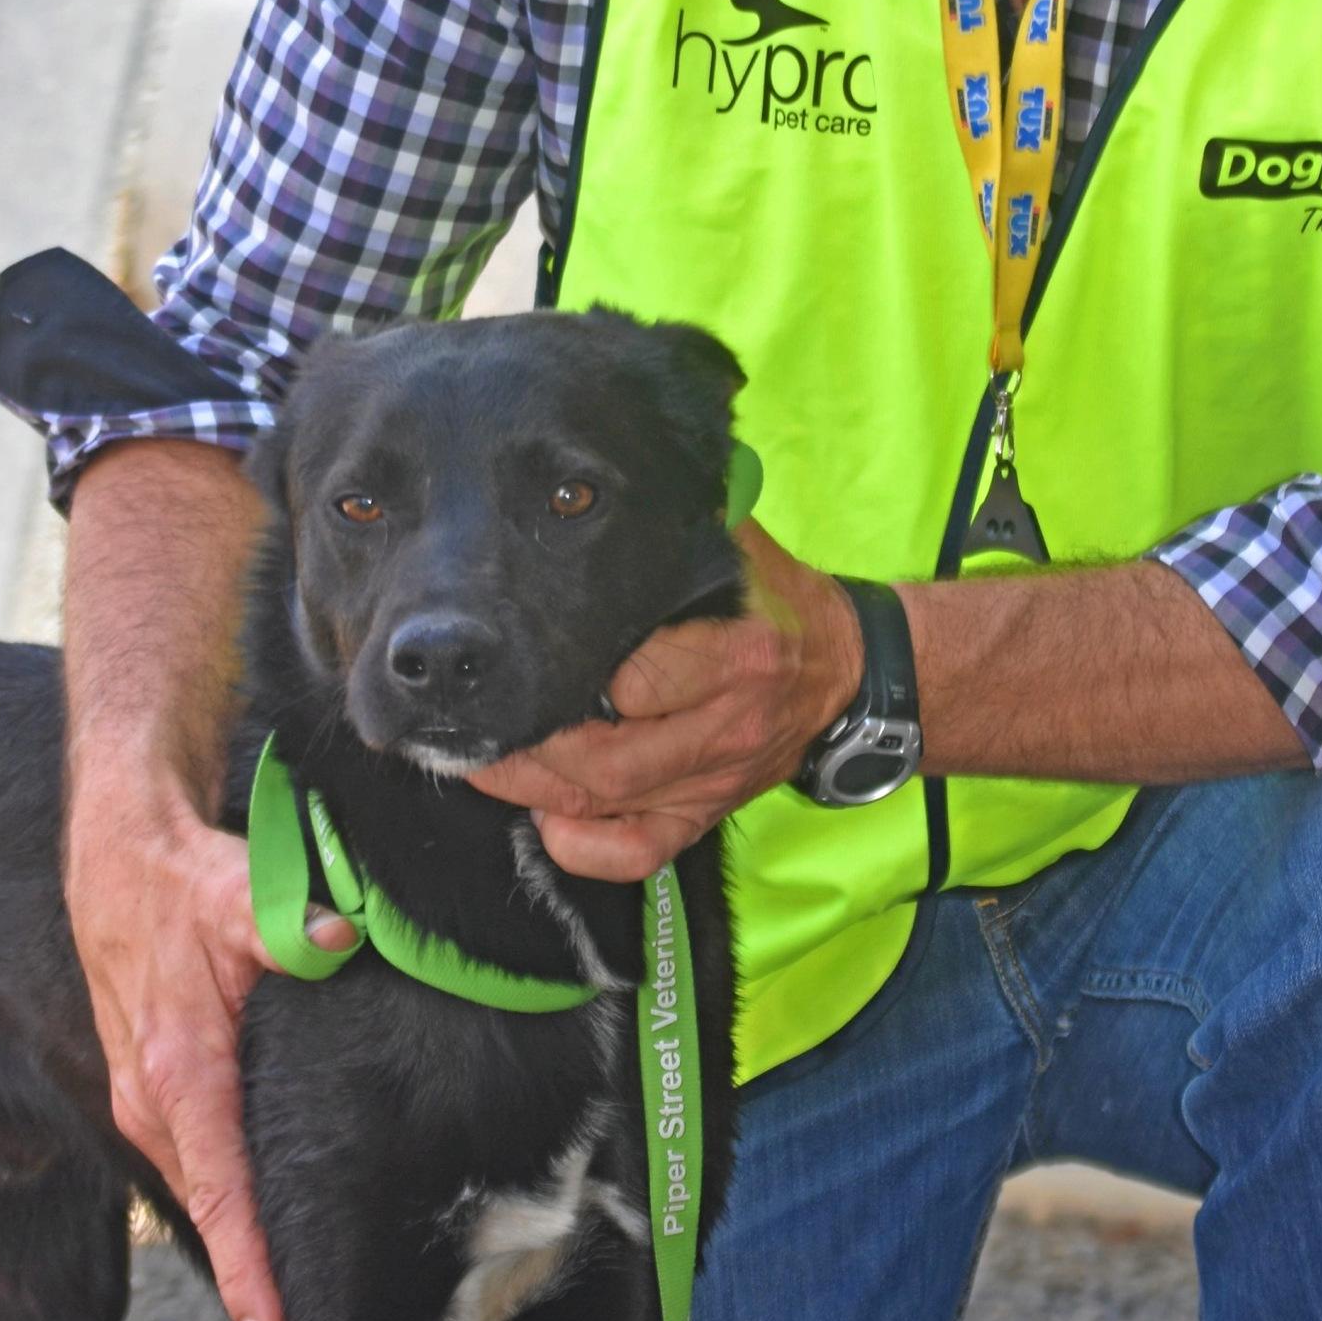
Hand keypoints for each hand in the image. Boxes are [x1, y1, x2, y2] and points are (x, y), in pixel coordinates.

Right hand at [64, 773, 354, 1320]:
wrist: (119, 854)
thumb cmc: (179, 881)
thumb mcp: (236, 895)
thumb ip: (290, 925)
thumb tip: (340, 939)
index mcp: (175, 1072)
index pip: (218, 1190)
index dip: (245, 1265)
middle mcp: (151, 1102)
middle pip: (209, 1209)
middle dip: (250, 1275)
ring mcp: (144, 1100)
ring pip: (198, 1188)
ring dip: (236, 1239)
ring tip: (289, 1302)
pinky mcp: (148, 1090)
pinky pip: (192, 1161)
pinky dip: (223, 1198)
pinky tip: (262, 1219)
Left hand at [469, 525, 867, 878]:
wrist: (847, 675)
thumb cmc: (778, 605)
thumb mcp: (746, 551)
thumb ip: (689, 520)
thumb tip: (622, 468)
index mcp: (737, 655)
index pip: (641, 678)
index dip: (577, 672)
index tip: (525, 653)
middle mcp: (726, 726)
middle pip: (609, 757)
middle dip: (530, 746)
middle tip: (475, 722)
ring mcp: (714, 780)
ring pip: (610, 805)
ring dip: (534, 790)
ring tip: (480, 762)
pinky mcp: (706, 816)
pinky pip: (641, 852)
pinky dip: (585, 851)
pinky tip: (543, 821)